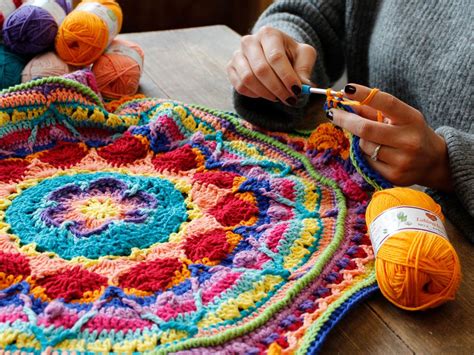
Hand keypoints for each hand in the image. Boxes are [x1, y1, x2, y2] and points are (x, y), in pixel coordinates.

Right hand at [226, 26, 316, 105]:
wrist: (272, 53)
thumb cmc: (290, 54)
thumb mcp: (304, 56)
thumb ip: (304, 69)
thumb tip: (304, 85)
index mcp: (269, 33)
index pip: (276, 57)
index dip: (286, 76)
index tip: (297, 91)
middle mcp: (249, 41)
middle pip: (261, 70)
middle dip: (277, 88)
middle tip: (289, 99)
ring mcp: (237, 54)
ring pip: (248, 79)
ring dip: (266, 93)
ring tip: (278, 97)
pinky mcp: (230, 67)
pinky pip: (240, 86)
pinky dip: (254, 95)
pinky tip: (266, 94)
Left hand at [329, 84, 452, 190]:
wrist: (434, 163)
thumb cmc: (412, 133)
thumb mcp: (400, 118)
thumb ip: (374, 110)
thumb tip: (346, 102)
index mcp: (412, 119)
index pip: (387, 103)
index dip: (364, 95)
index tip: (346, 89)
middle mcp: (408, 140)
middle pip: (366, 128)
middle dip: (345, 120)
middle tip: (333, 113)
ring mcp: (402, 160)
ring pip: (364, 146)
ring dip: (361, 140)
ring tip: (373, 140)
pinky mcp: (394, 176)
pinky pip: (367, 162)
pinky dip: (366, 156)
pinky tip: (377, 154)